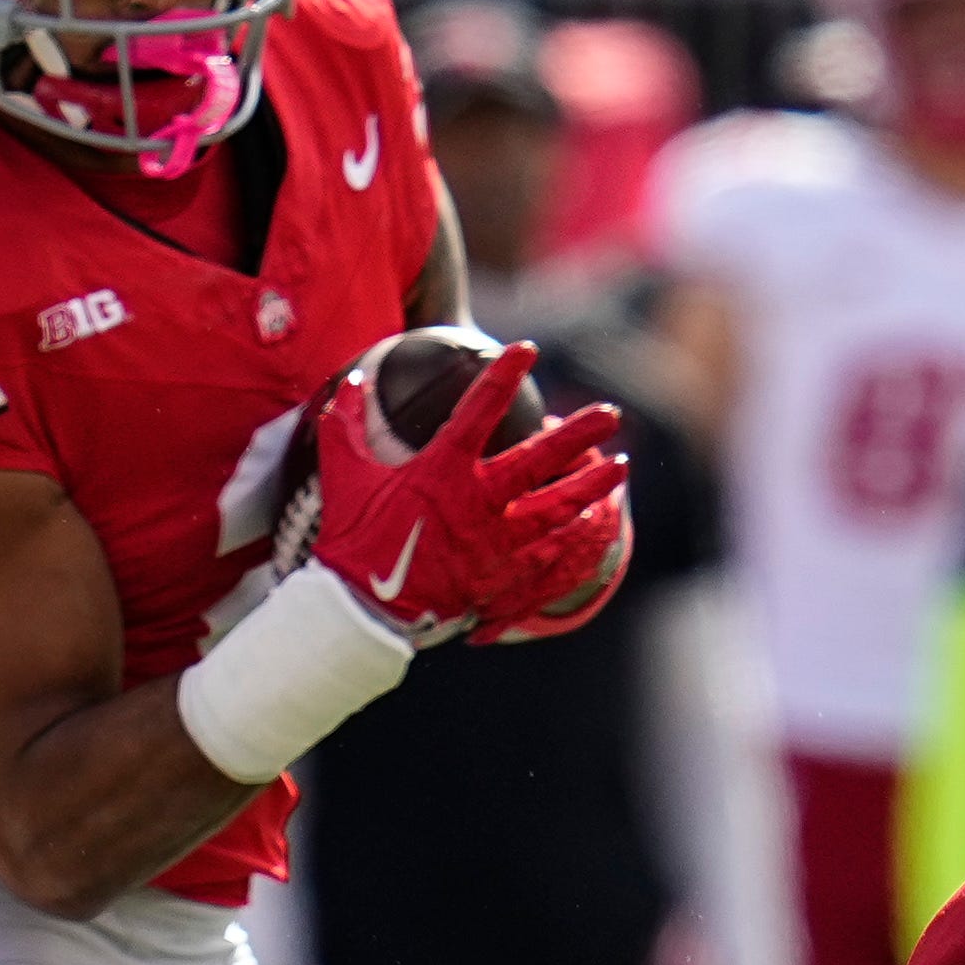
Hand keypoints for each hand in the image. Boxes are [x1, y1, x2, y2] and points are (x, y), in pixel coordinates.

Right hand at [305, 337, 631, 644]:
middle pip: (540, 459)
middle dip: (579, 433)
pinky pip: (554, 560)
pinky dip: (580, 543)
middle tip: (611, 413)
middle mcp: (479, 504)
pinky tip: (599, 528)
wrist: (362, 615)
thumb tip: (353, 378)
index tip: (527, 349)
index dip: (504, 375)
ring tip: (620, 467)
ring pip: (559, 509)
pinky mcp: (505, 581)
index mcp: (442, 472)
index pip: (480, 410)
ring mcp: (498, 545)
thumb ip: (347, 423)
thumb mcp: (345, 476)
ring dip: (592, 486)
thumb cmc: (353, 541)